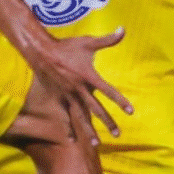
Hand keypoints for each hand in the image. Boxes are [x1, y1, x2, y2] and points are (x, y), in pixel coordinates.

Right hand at [23, 28, 131, 146]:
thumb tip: (124, 29)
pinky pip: (64, 116)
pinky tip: (71, 140)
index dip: (120, 101)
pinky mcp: (59, 98)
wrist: (42, 52)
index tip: (131, 111)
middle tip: (118, 134)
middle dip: (108, 122)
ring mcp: (68, 96)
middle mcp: (80, 89)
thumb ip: (107, 39)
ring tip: (97, 144)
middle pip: (96, 109)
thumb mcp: (88, 42)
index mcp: (89, 77)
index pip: (109, 91)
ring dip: (89, 130)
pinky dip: (67, 128)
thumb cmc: (67, 46)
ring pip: (81, 116)